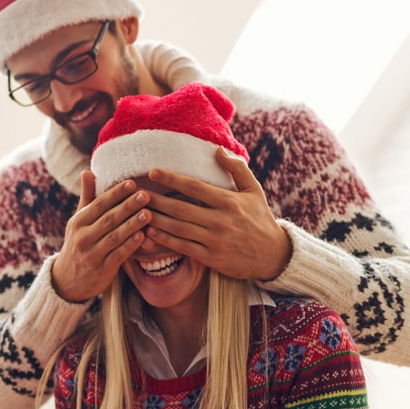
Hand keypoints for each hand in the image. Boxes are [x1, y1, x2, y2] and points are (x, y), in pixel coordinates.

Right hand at [50, 170, 150, 301]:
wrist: (66, 281)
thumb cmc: (78, 244)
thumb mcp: (78, 221)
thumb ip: (87, 197)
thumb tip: (87, 171)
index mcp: (78, 222)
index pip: (99, 204)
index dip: (116, 193)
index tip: (132, 183)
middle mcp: (82, 237)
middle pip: (108, 219)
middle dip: (127, 206)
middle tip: (146, 194)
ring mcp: (91, 254)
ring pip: (114, 237)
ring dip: (132, 225)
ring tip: (149, 214)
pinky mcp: (100, 270)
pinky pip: (117, 256)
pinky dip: (130, 246)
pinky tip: (142, 237)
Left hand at [143, 147, 290, 280]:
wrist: (273, 255)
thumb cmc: (260, 219)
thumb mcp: (254, 190)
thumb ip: (236, 169)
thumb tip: (217, 150)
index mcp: (229, 201)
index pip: (194, 187)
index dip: (171, 179)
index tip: (152, 171)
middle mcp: (220, 221)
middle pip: (180, 208)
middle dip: (156, 200)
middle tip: (136, 192)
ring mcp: (214, 241)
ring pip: (178, 229)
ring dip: (155, 220)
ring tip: (136, 211)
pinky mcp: (211, 258)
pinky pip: (182, 248)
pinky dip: (164, 241)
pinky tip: (149, 233)